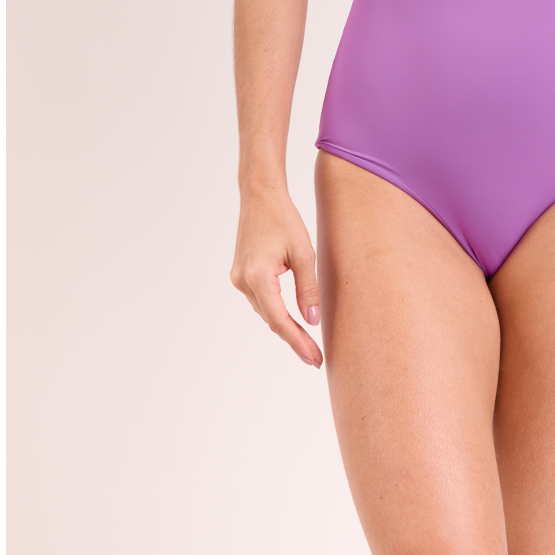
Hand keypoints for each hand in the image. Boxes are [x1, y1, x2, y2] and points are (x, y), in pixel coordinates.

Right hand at [230, 185, 322, 366]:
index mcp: (258, 276)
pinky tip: (291, 319)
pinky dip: (276, 310)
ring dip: (285, 325)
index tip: (313, 359)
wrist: (260, 195)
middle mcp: (243, 281)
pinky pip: (261, 299)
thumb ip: (308, 288)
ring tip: (308, 343)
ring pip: (266, 310)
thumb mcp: (304, 253)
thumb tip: (313, 321)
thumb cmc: (284, 219)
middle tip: (315, 359)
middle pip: (272, 319)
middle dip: (294, 338)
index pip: (279, 320)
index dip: (297, 342)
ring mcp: (239, 278)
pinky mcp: (240, 273)